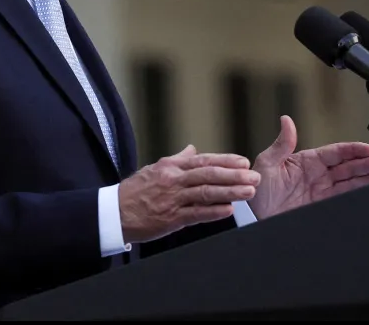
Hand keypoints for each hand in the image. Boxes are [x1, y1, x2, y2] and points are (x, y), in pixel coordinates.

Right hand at [119, 145, 259, 243]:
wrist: (114, 212)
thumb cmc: (135, 191)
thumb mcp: (155, 169)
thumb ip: (177, 159)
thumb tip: (193, 149)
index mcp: (171, 166)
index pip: (203, 160)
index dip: (225, 161)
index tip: (243, 162)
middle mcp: (173, 180)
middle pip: (208, 174)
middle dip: (233, 175)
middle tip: (254, 176)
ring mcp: (172, 199)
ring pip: (205, 193)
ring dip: (229, 192)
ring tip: (249, 192)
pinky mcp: (170, 218)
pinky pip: (195, 214)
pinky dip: (213, 211)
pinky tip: (229, 210)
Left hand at [249, 116, 368, 219]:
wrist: (252, 217)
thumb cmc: (256, 190)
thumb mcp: (267, 164)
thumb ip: (282, 144)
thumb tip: (286, 120)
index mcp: (306, 161)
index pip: (335, 153)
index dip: (353, 151)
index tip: (368, 149)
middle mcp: (317, 175)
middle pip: (347, 167)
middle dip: (365, 164)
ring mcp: (321, 191)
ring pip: (349, 182)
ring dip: (366, 178)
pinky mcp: (321, 207)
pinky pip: (344, 198)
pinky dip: (358, 194)